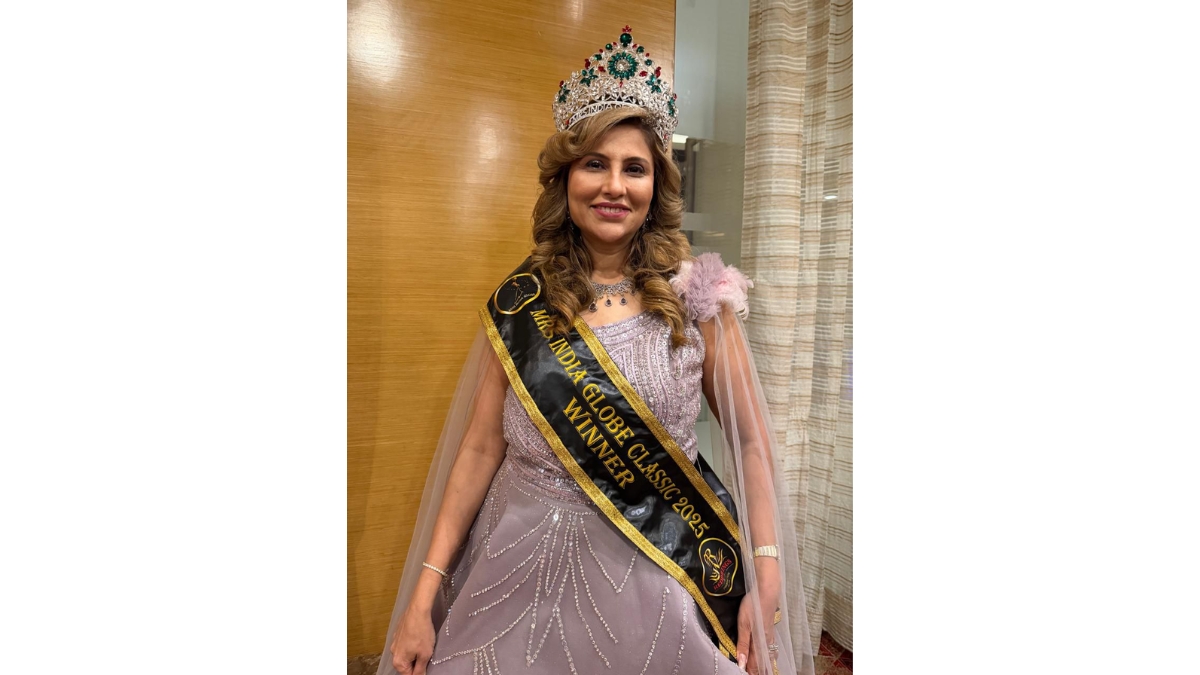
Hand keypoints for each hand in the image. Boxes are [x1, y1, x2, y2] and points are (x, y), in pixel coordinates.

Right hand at [389, 602, 435, 674]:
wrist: (417, 611)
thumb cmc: (422, 632)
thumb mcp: (425, 654)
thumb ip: (421, 669)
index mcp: (398, 661)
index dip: (419, 672)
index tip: (425, 666)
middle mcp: (393, 653)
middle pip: (406, 665)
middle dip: (416, 663)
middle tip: (427, 655)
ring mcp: (394, 642)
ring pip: (406, 654)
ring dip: (415, 653)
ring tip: (424, 645)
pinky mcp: (398, 634)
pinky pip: (405, 644)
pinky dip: (412, 644)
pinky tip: (420, 638)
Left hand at [735, 557, 780, 673]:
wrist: (767, 592)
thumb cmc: (753, 607)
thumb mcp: (743, 624)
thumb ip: (742, 644)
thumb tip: (741, 664)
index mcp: (758, 643)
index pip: (754, 664)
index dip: (750, 672)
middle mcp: (765, 642)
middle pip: (762, 662)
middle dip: (758, 670)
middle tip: (753, 674)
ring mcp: (769, 636)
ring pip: (768, 656)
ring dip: (764, 665)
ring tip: (763, 671)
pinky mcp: (770, 630)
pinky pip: (771, 648)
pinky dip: (769, 656)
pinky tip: (770, 656)